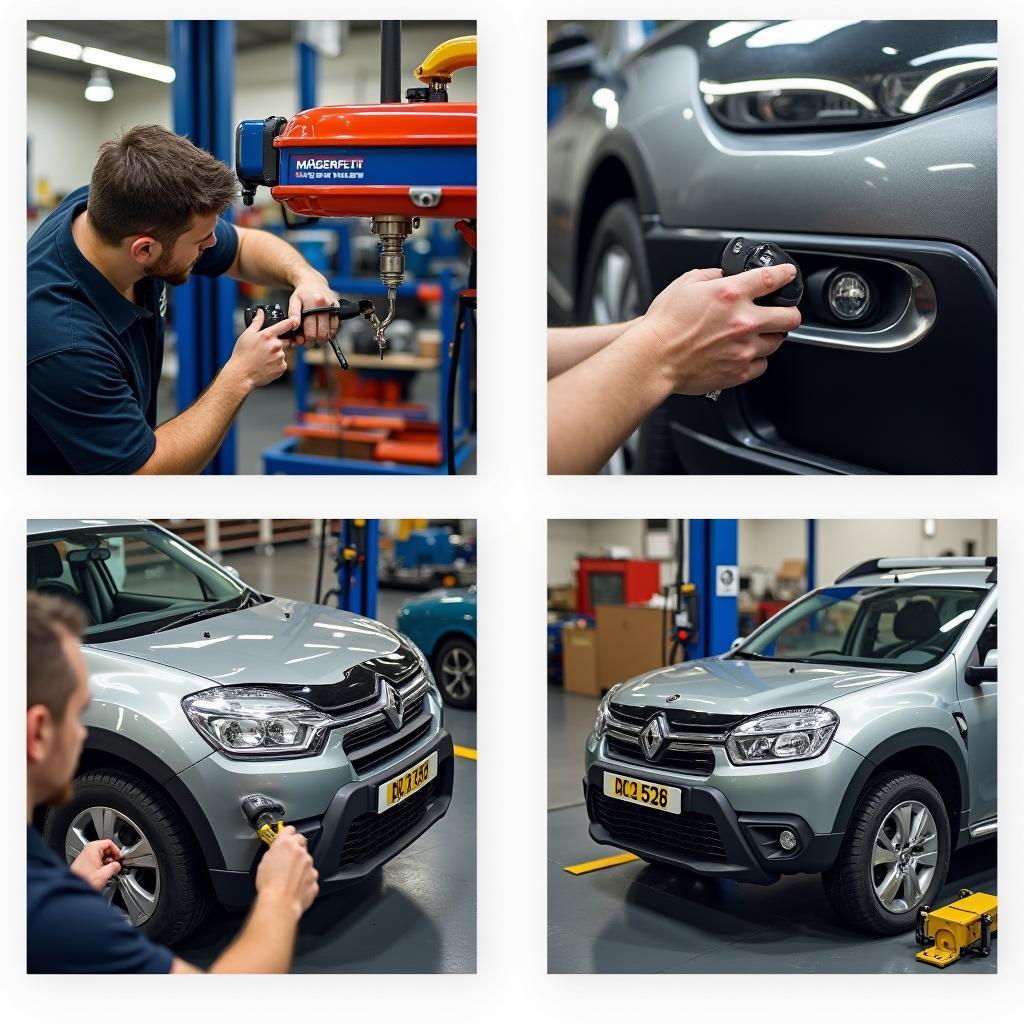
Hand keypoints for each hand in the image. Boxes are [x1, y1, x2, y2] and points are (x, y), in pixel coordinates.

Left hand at [69, 839, 121, 891]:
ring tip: (107, 873)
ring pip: (100, 857)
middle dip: (111, 859)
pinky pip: (95, 862)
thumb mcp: (105, 874)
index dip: (117, 851)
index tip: (119, 859)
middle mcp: (87, 851)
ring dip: (106, 864)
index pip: (110, 843)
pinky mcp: (82, 865)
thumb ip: (115, 867)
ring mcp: (84, 858)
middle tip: (114, 867)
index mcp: (93, 848)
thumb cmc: (83, 881)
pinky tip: (100, 875)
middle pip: (105, 850)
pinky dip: (100, 867)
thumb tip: (118, 865)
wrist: (72, 890)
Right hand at [226, 307, 294, 390]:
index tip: (293, 323)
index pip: (285, 325)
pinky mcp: (281, 367)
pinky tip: (266, 365)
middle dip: (278, 343)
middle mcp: (276, 345)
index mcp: (267, 335)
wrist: (242, 374)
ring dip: (276, 355)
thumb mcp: (247, 335)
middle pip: (285, 341)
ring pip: (282, 353)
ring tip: (263, 359)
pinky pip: (282, 363)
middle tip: (265, 349)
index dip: (290, 323)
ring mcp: (280, 357)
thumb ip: (257, 322)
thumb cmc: (242, 354)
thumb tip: (261, 312)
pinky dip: (276, 364)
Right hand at [254, 826, 318, 920]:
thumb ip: (274, 852)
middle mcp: (300, 851)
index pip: (289, 830)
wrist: (279, 904)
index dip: (287, 834)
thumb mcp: (263, 862)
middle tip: (288, 858)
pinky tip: (294, 886)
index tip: (287, 836)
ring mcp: (309, 864)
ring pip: (306, 860)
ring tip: (288, 878)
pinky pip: (310, 875)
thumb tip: (276, 851)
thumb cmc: (269, 885)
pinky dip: (304, 879)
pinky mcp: (314, 877)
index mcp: (286, 844)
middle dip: (296, 848)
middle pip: (301, 843)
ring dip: (300, 866)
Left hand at [287, 272, 341, 345]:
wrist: (313, 281)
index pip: (311, 329)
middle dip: (316, 340)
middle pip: (322, 332)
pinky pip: (337, 325)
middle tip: (310, 343)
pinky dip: (332, 332)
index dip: (308, 339)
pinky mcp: (338, 308)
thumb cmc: (302, 293)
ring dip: (324, 338)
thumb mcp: (294, 300)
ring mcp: (333, 307)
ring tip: (317, 339)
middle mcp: (325, 305)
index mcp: (313, 303)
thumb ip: (293, 314)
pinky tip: (326, 334)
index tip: (304, 342)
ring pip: (331, 330)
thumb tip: (294, 326)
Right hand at [639, 263, 801, 394]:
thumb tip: (724, 276)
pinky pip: (762, 365)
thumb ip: (711, 276)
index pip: (773, 279)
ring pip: (777, 342)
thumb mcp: (685, 284)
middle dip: (789, 313)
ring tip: (757, 335)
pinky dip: (756, 359)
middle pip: (790, 317)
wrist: (653, 359)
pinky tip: (744, 354)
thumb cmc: (663, 325)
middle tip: (782, 313)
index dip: (785, 275)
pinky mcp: (739, 372)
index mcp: (731, 294)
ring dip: (771, 337)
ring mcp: (744, 349)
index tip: (787, 276)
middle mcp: (743, 321)